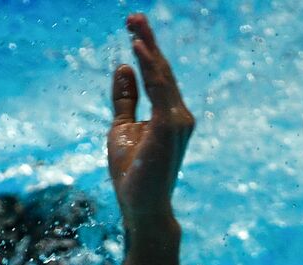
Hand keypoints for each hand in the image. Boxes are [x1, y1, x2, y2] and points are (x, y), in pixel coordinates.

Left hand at [108, 14, 194, 229]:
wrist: (141, 207)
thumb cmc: (134, 175)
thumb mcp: (123, 128)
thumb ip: (125, 100)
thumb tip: (123, 67)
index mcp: (170, 116)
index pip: (158, 77)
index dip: (146, 50)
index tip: (134, 27)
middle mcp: (180, 116)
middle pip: (163, 71)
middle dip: (148, 42)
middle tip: (134, 16)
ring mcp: (178, 121)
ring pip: (162, 76)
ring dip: (148, 47)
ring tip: (134, 24)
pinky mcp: (169, 127)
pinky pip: (159, 90)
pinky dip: (149, 67)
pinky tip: (137, 49)